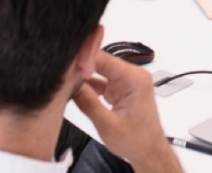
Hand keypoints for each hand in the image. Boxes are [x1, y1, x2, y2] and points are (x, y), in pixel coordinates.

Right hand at [74, 54, 181, 172]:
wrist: (148, 151)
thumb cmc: (137, 140)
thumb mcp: (107, 124)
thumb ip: (89, 103)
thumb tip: (72, 85)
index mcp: (134, 79)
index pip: (104, 58)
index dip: (83, 59)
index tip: (66, 65)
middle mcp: (133, 76)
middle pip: (101, 62)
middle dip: (81, 67)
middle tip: (62, 75)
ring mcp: (127, 81)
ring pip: (99, 70)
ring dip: (83, 76)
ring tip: (67, 83)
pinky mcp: (121, 88)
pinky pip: (101, 80)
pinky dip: (88, 85)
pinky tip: (76, 90)